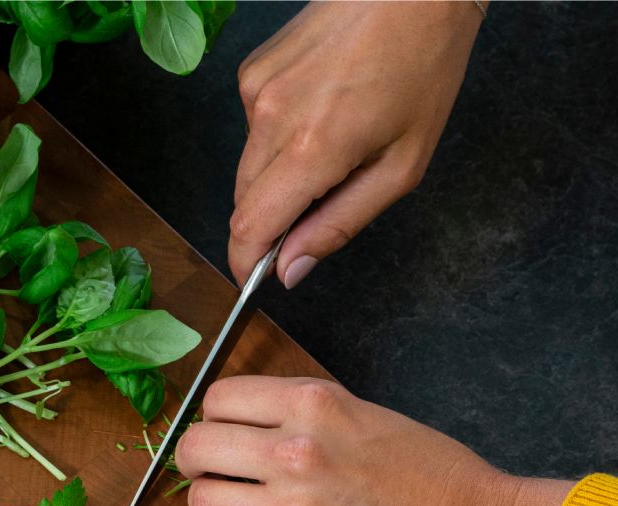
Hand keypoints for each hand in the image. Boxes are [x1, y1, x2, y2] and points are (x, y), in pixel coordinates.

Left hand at [174, 376, 571, 505]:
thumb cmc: (428, 471)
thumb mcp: (359, 416)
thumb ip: (296, 420)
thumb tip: (238, 433)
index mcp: (310, 404)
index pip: (217, 399)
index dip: (213, 417)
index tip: (221, 431)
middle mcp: (292, 451)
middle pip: (194, 447)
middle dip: (193, 459)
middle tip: (207, 469)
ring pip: (203, 501)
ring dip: (212, 500)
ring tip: (235, 501)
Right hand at [230, 0, 482, 287]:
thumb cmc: (423, 66)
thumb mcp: (401, 166)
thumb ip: (340, 224)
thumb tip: (290, 269)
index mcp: (312, 149)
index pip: (248, 229)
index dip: (246, 263)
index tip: (256, 276)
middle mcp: (270, 118)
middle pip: (244, 204)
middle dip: (270, 220)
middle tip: (319, 204)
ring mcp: (255, 91)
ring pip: (247, 168)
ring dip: (276, 177)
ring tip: (328, 143)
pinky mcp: (251, 71)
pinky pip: (252, 130)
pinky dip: (277, 138)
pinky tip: (316, 109)